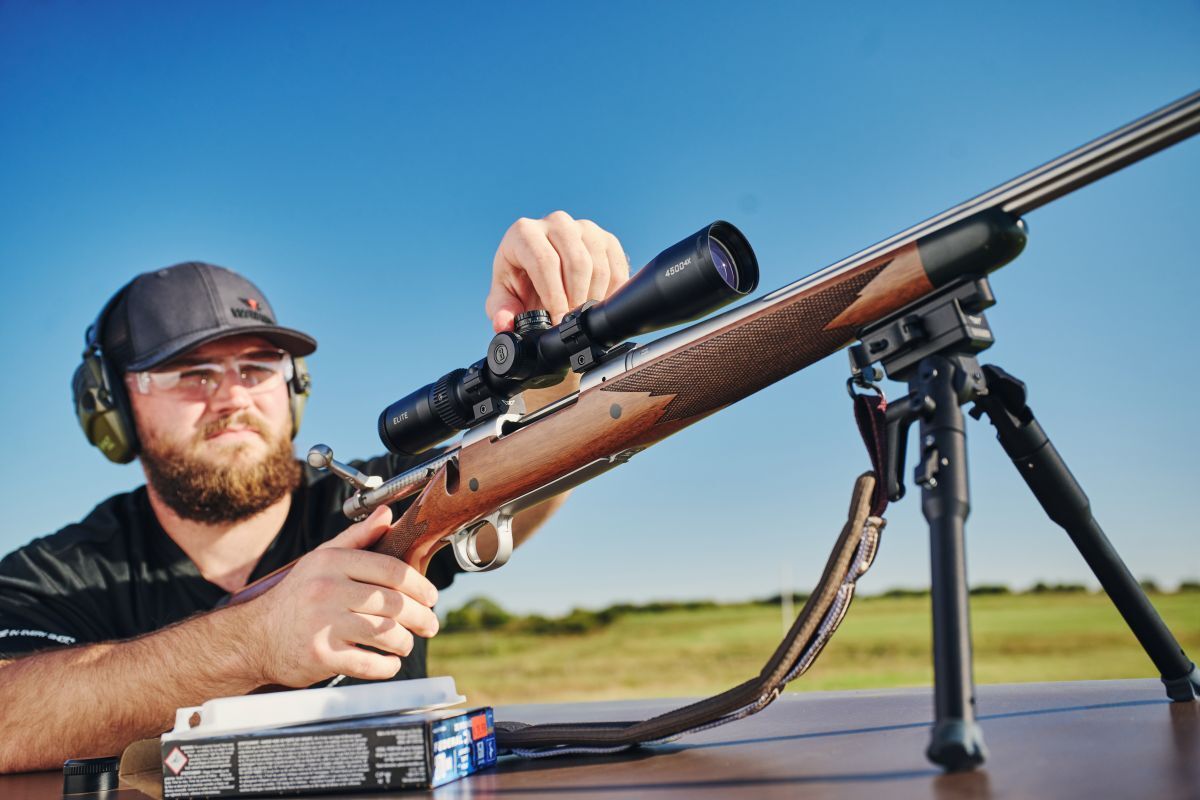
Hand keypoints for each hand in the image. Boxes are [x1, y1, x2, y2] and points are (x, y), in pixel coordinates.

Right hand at [249, 506, 440, 686]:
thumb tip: (386, 513)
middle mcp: (327, 590)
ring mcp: (323, 624)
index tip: (431, 597)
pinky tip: (388, 661)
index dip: (420, 585)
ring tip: (407, 642)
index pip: (391, 570)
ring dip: (405, 641)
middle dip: (421, 616)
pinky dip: (386, 666)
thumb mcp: (321, 559)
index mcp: (332, 563)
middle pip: (394, 603)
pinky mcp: (321, 656)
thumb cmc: (295, 597)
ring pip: (386, 633)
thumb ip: (357, 537)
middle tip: (429, 624)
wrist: (254, 637)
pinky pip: (368, 663)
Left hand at [486, 211, 630, 331]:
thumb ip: (501, 311)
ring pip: (599, 265)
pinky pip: (617, 267)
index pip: (544, 261)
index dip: (554, 296)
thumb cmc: (520, 283)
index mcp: (524, 233)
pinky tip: (597, 305)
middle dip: (576, 299)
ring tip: (582, 316)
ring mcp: (584, 228)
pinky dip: (611, 292)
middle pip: (576, 262)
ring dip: (593, 297)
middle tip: (572, 322)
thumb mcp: (504, 298)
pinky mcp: (606, 239)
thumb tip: (505, 323)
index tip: (558, 320)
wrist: (542, 271)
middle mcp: (556, 223)